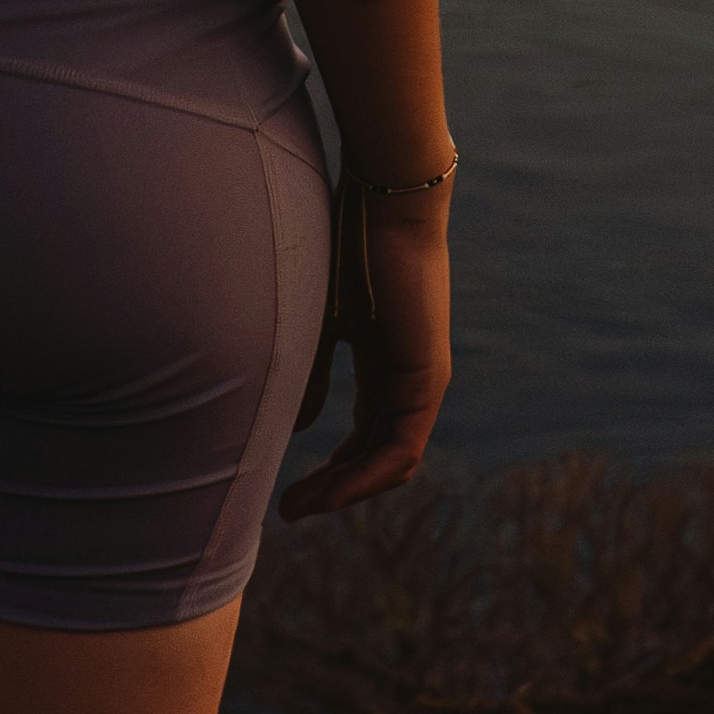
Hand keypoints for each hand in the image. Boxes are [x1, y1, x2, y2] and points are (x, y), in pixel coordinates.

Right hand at [276, 189, 449, 520]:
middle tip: (288, 511)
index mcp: (382, 360)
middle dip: (332, 488)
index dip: (329, 469)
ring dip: (346, 490)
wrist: (381, 202)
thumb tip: (299, 430)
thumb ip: (310, 377)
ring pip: (391, 459)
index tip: (285, 491)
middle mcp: (407, 375)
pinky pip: (402, 447)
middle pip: (376, 453)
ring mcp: (423, 378)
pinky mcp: (428, 377)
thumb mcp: (315, 323)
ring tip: (300, 507)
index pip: (364, 433)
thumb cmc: (341, 246)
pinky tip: (329, 490)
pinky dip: (366, 475)